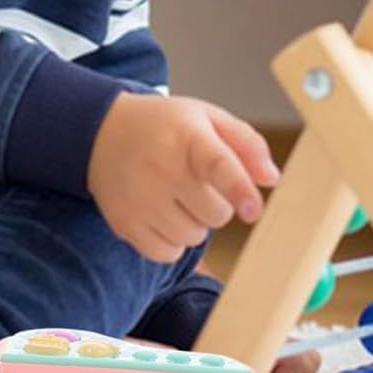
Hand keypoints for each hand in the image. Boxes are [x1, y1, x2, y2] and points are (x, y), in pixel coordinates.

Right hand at [86, 93, 280, 262]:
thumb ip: (246, 143)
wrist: (102, 132)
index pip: (217, 165)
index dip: (239, 189)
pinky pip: (167, 254)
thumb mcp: (208, 118)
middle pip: (216, 214)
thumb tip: (271, 178)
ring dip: (196, 223)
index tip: (253, 210)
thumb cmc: (165, 126)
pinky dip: (173, 241)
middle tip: (199, 183)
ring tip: (178, 195)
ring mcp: (140, 200)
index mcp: (188, 137)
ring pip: (194, 237)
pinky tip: (163, 214)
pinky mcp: (125, 223)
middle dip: (219, 204)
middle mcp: (162, 169)